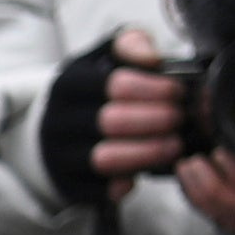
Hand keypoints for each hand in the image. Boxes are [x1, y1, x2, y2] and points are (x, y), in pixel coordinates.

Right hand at [47, 29, 187, 194]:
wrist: (54, 131)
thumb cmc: (94, 92)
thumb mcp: (104, 58)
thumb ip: (131, 44)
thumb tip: (153, 58)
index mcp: (69, 83)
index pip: (117, 83)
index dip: (157, 88)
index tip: (179, 91)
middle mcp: (57, 120)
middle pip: (113, 121)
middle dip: (157, 120)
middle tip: (180, 118)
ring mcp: (58, 155)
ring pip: (106, 158)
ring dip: (148, 153)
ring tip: (174, 146)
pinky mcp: (66, 185)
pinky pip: (99, 190)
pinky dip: (126, 184)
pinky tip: (144, 172)